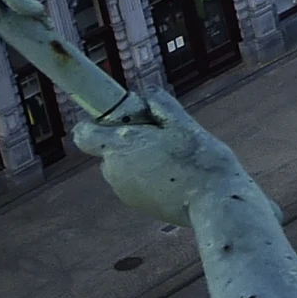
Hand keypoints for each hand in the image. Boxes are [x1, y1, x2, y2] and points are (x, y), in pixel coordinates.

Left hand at [77, 90, 255, 229]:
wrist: (213, 204)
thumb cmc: (200, 161)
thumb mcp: (184, 124)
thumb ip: (161, 105)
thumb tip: (148, 93)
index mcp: (120, 147)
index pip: (83, 134)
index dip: (96, 124)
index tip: (120, 119)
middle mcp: (114, 170)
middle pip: (110, 150)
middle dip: (129, 141)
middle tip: (161, 137)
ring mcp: (124, 190)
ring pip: (124, 166)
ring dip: (141, 159)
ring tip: (174, 159)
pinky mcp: (137, 204)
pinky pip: (135, 182)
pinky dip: (149, 177)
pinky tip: (176, 177)